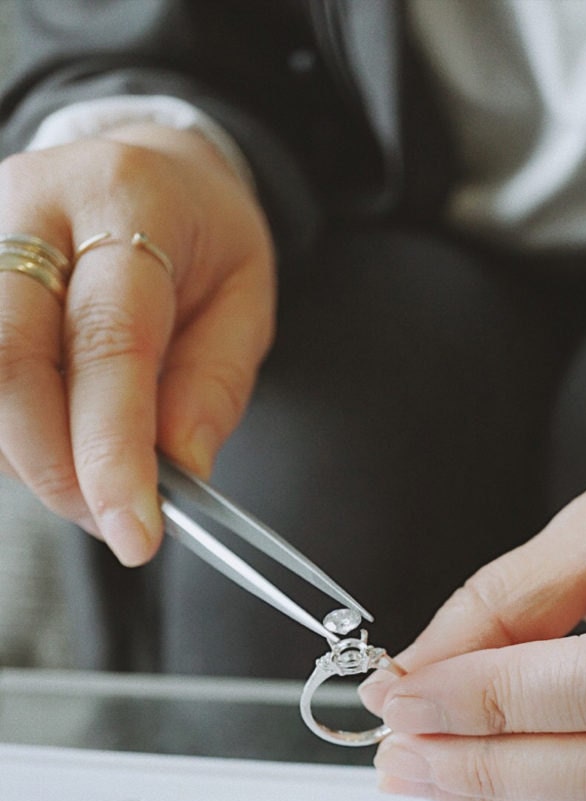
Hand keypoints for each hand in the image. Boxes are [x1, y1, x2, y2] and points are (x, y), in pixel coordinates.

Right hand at [0, 124, 274, 563]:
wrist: (142, 165)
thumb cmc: (197, 239)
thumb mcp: (243, 299)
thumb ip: (213, 384)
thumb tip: (180, 470)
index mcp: (129, 203)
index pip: (110, 342)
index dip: (114, 451)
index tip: (134, 534)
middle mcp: (35, 203)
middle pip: (11, 358)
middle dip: (55, 467)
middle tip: (108, 521)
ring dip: (23, 454)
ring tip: (85, 477)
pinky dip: (3, 433)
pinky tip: (45, 441)